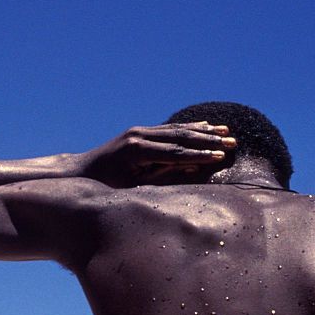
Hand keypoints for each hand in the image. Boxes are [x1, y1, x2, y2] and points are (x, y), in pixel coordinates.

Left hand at [78, 122, 235, 187]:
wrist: (81, 171)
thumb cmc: (106, 187)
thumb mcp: (132, 188)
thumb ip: (162, 176)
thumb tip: (192, 167)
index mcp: (138, 151)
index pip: (176, 152)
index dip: (201, 154)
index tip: (222, 156)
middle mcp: (139, 136)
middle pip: (180, 136)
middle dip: (209, 139)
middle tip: (233, 142)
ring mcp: (139, 131)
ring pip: (177, 129)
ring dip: (203, 130)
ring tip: (226, 131)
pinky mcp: (140, 132)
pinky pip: (169, 129)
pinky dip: (189, 128)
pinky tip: (205, 126)